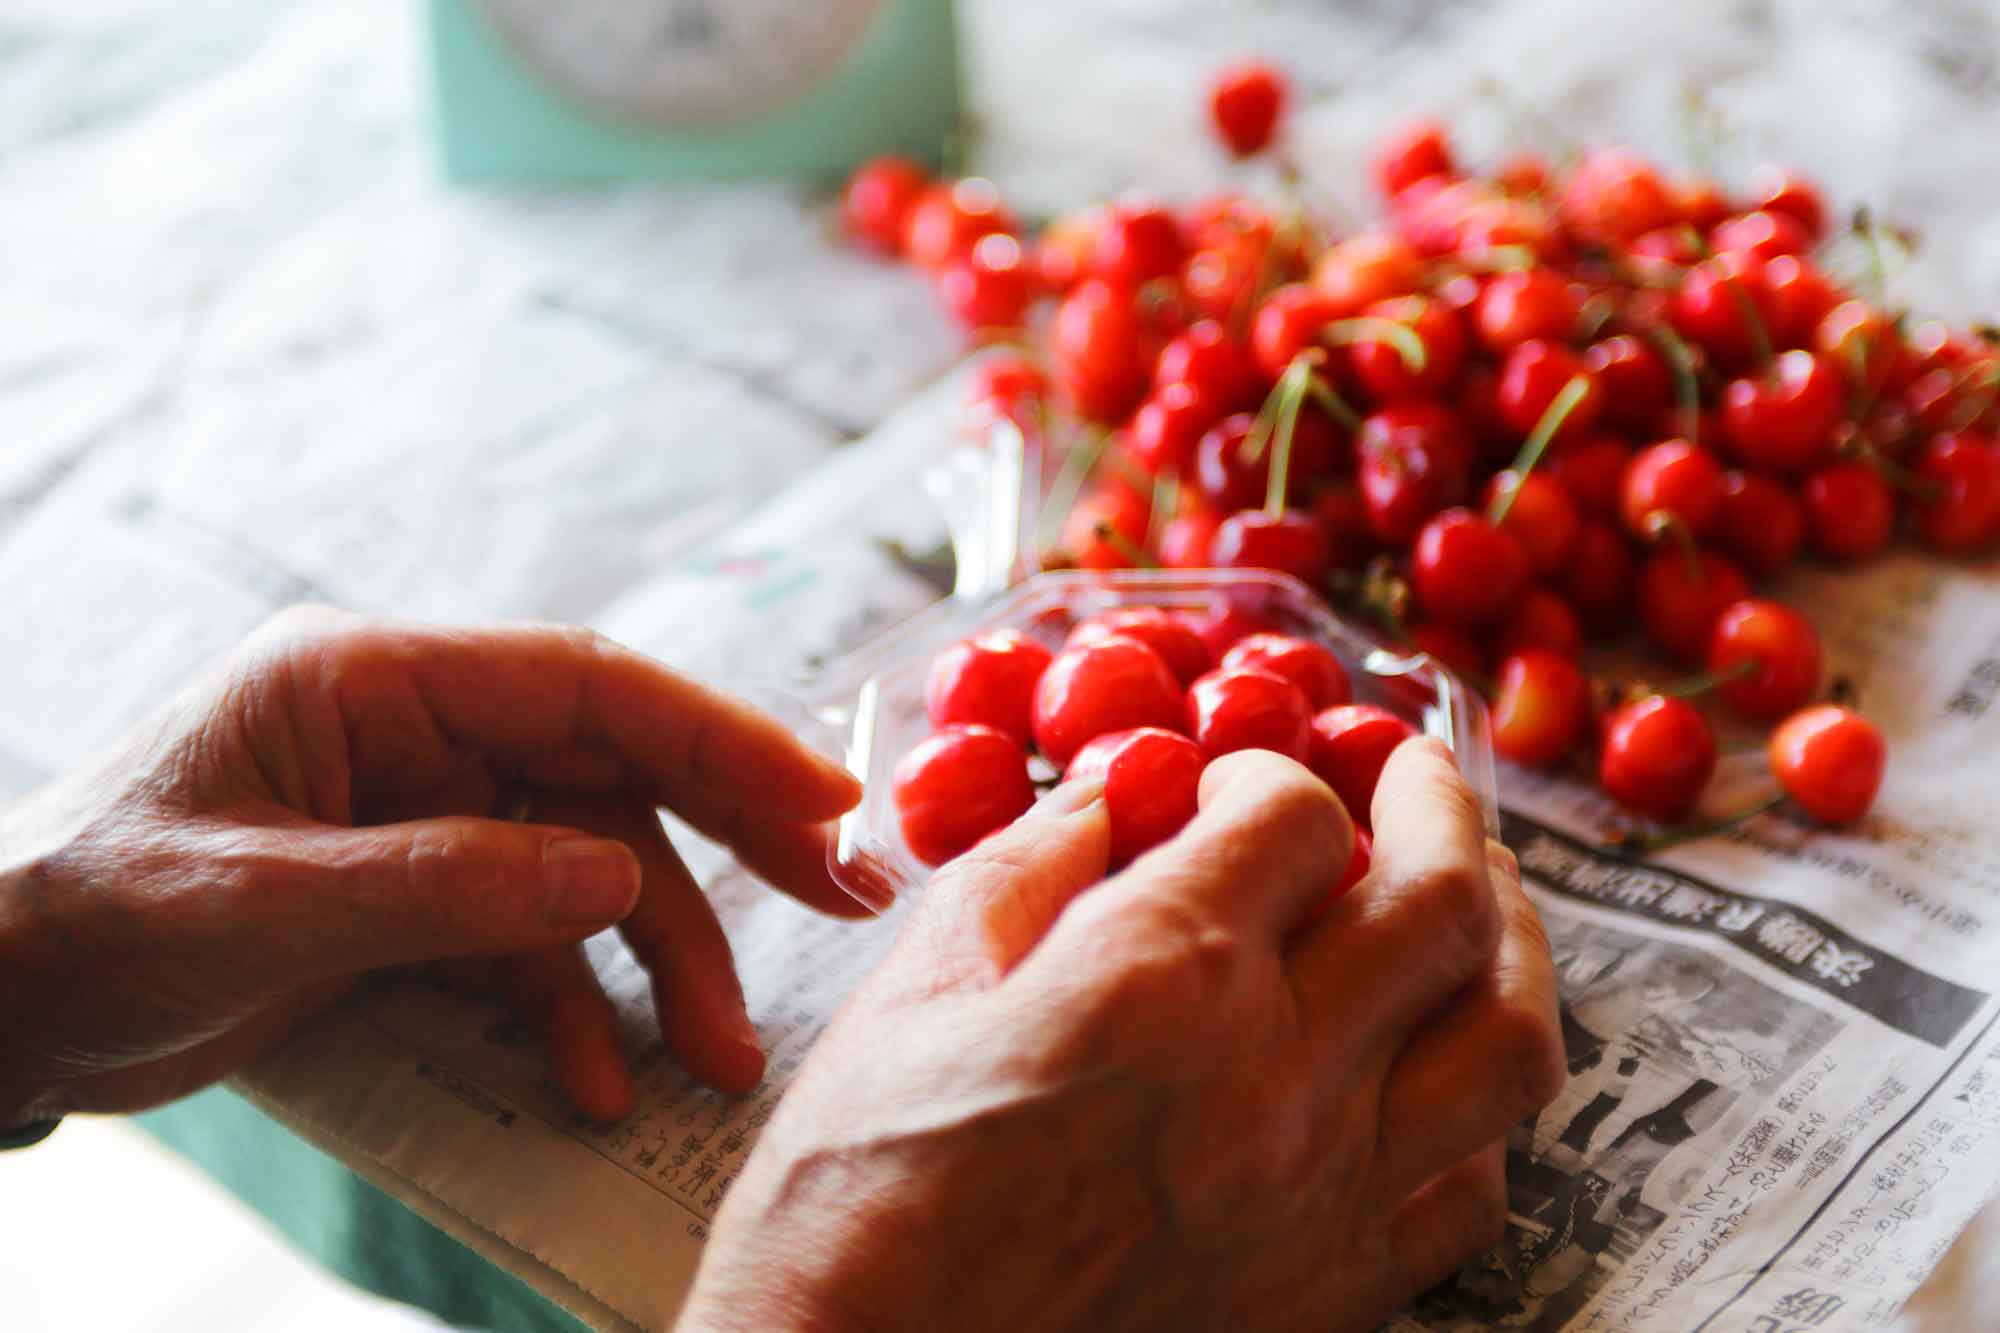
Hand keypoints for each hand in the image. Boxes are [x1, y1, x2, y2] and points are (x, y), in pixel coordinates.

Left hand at [0, 607, 862, 1125]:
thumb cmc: (84, 919)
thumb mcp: (253, 904)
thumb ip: (435, 887)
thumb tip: (611, 884)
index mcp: (373, 681)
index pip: (583, 685)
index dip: (716, 733)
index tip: (825, 798)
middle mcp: (417, 733)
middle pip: (614, 768)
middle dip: (730, 841)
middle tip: (843, 898)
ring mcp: (424, 816)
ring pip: (589, 872)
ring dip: (654, 965)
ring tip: (708, 1059)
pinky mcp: (417, 896)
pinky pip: (530, 943)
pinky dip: (569, 1011)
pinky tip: (589, 1083)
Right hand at [679, 740, 1563, 1331]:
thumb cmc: (859, 1193)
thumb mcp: (913, 988)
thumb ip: (1029, 869)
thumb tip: (1111, 803)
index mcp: (1160, 975)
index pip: (1295, 816)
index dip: (1270, 774)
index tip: (1236, 784)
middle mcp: (1273, 1076)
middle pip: (1443, 900)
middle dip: (1441, 806)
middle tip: (1413, 773)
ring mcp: (1321, 1196)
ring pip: (1507, 1042)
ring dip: (1510, 944)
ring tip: (1477, 900)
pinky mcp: (1332, 1298)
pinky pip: (1471, 1190)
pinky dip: (1474, 1110)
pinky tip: (1432, 1074)